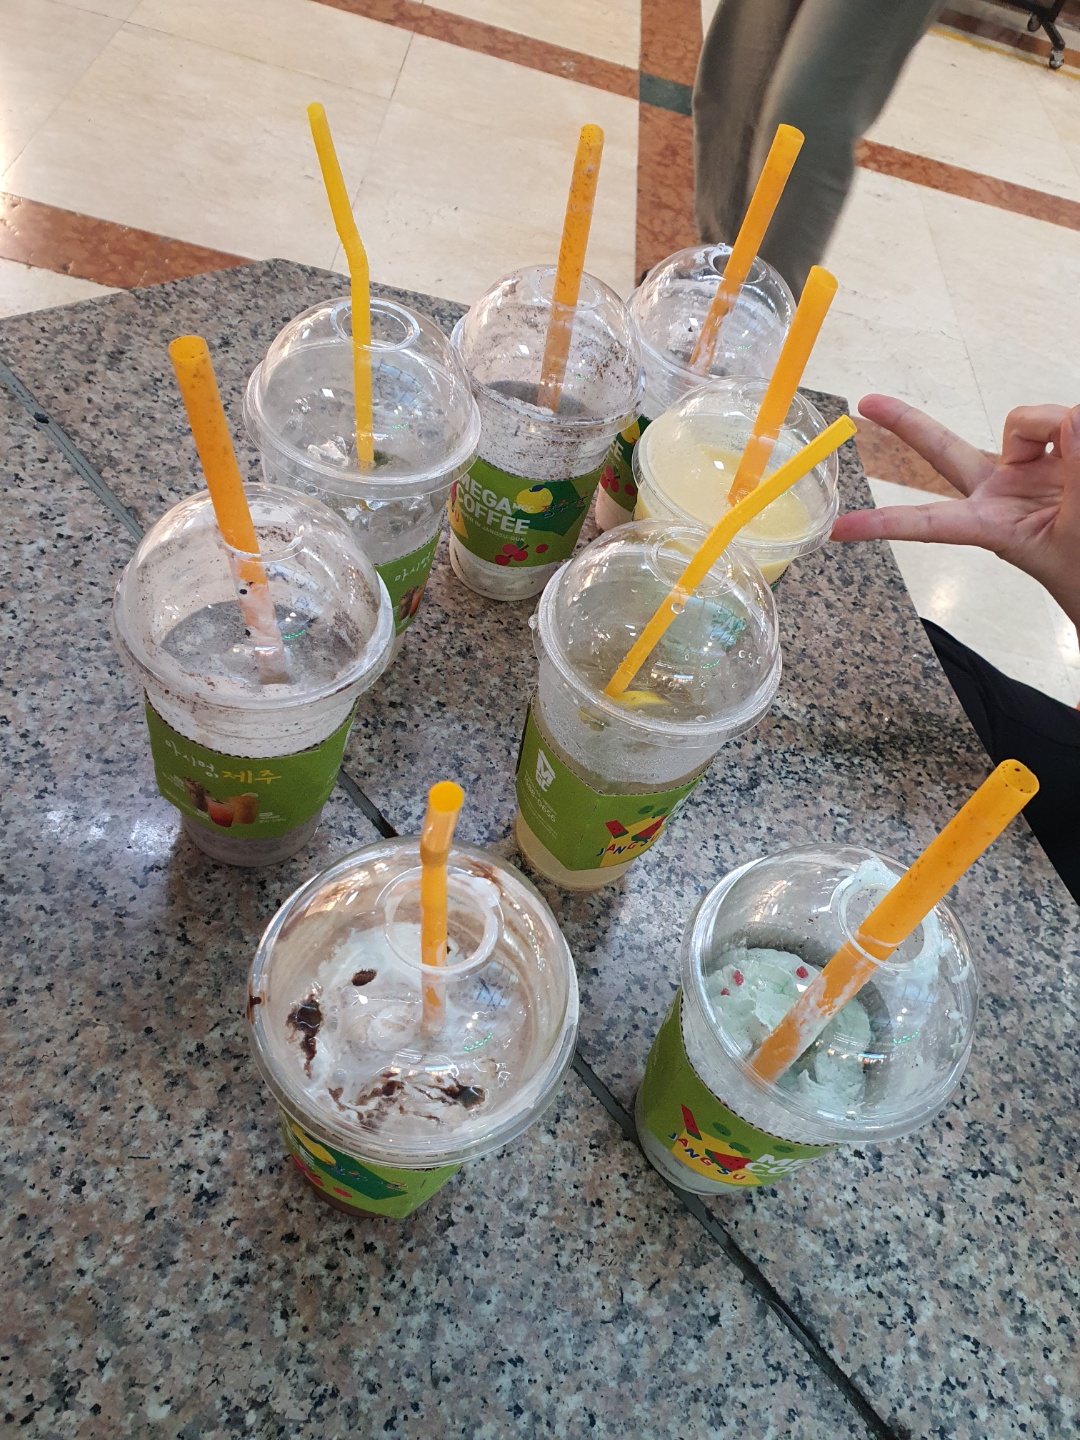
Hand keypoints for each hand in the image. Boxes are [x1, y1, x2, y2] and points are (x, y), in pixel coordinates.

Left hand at [832, 394, 1079, 629]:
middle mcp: (999, 492)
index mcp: (989, 526)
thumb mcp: (1078, 531)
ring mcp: (1025, 469)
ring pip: (1023, 421)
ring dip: (1057, 424)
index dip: (883, 525)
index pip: (927, 524)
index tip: (838, 530)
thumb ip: (1075, 476)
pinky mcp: (1058, 451)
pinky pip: (1061, 418)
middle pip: (942, 449)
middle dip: (906, 423)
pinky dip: (1076, 424)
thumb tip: (1072, 423)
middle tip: (867, 401)